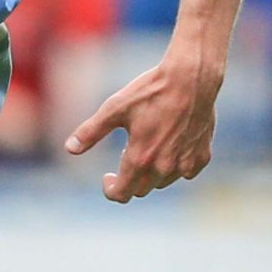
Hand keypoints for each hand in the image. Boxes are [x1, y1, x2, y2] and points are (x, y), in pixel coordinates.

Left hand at [64, 47, 222, 203]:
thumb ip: (91, 131)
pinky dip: (176, 166)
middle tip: (126, 151)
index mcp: (140, 158)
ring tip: (148, 145)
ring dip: (152, 172)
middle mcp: (164, 167)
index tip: (107, 176)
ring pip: (163, 182)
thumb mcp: (114, 108)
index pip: (122, 193)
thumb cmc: (150, 90)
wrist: (191, 78)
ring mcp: (186, 164)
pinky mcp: (202, 156)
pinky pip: (186, 172)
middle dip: (130, 178)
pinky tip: (171, 145)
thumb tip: (69, 149)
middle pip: (141, 189)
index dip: (110, 189)